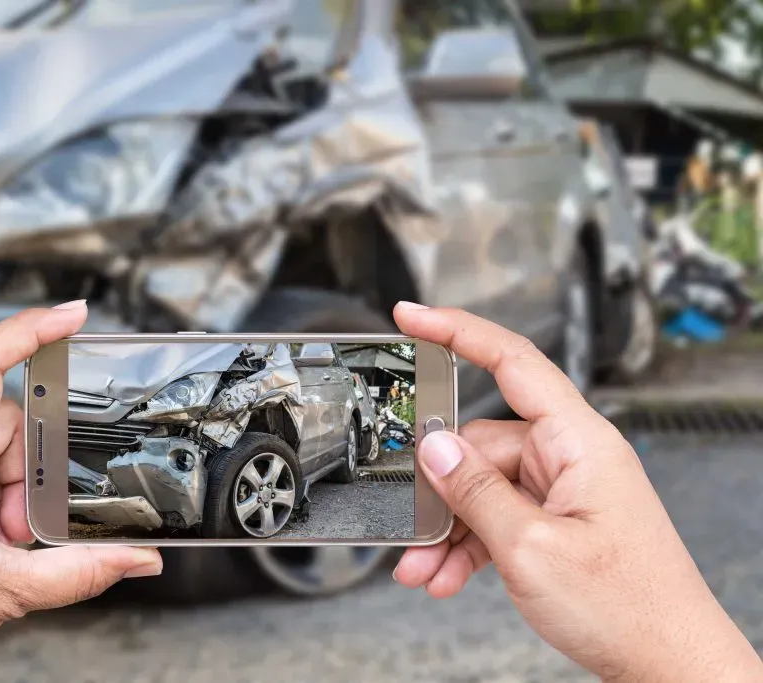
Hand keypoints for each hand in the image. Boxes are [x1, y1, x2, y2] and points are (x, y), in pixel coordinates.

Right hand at [392, 303, 761, 682]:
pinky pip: (498, 516)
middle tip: (410, 527)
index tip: (414, 317)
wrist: (670, 664)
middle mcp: (572, 456)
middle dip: (440, 489)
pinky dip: (469, 544)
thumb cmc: (628, 607)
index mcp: (579, 441)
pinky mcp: (557, 520)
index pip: (514, 361)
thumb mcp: (529, 548)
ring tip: (425, 568)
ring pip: (483, 487)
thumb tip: (434, 447)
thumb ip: (474, 491)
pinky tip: (447, 574)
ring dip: (449, 528)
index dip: (458, 330)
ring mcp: (564, 489)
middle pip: (482, 444)